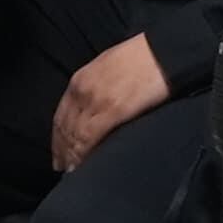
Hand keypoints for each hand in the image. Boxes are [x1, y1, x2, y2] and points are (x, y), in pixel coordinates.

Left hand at [50, 32, 171, 171]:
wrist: (164, 50)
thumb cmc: (142, 57)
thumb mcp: (109, 67)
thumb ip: (97, 86)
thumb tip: (96, 105)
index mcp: (81, 79)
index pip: (62, 114)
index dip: (58, 136)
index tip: (58, 152)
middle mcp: (83, 91)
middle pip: (65, 127)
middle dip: (61, 149)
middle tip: (61, 167)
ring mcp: (96, 101)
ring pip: (74, 135)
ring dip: (70, 156)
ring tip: (70, 172)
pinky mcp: (113, 110)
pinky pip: (89, 137)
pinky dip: (82, 153)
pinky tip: (81, 165)